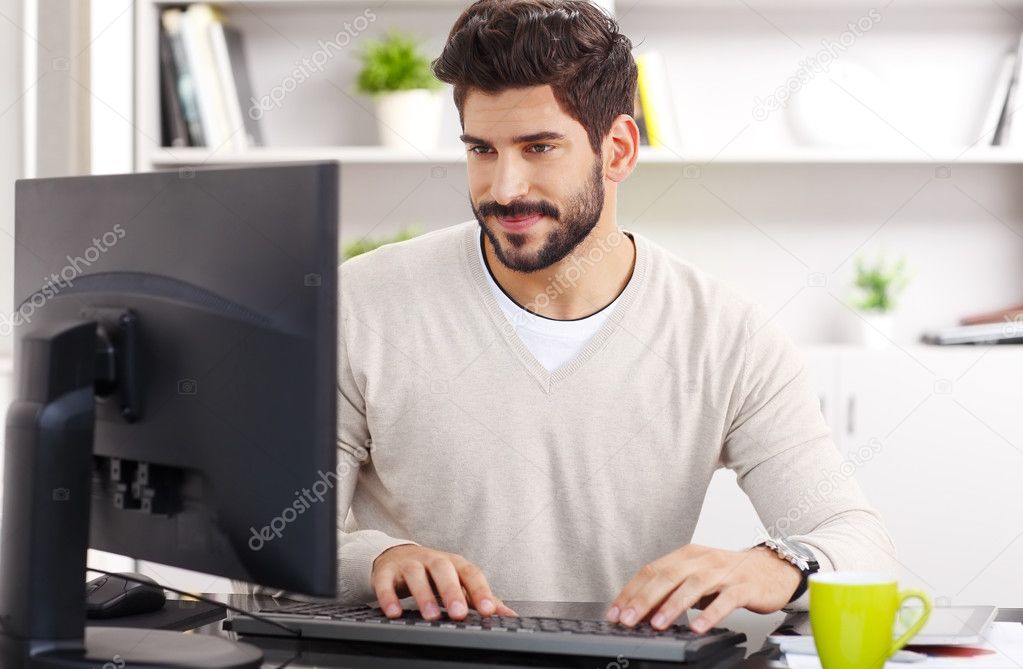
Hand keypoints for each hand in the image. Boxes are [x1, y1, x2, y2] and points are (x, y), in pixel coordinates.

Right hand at [371, 544, 517, 620]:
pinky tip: (394, 613)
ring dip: (423, 595)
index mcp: (455, 564)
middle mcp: (433, 560)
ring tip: (431, 616)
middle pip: (444, 570)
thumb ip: (482, 598)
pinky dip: (389, 597)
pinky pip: (386, 582)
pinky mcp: (386, 572)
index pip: (471, 574)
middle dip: (452, 592)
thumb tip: (509, 616)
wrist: (398, 557)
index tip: (489, 610)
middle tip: (459, 614)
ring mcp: (409, 564)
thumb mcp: (459, 582)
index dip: (480, 591)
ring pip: (416, 575)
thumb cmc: (435, 574)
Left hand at [606, 544, 801, 633]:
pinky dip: (710, 614)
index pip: (652, 570)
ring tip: (657, 623)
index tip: (615, 610)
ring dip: (672, 606)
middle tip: (628, 618)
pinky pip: (725, 601)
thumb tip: (641, 610)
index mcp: (687, 555)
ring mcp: (724, 572)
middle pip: (667, 576)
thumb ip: (672, 589)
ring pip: (693, 586)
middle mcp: (702, 560)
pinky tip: (698, 627)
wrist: (772, 568)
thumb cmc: (730, 574)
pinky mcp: (744, 587)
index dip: (631, 590)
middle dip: (644, 598)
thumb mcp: (697, 576)